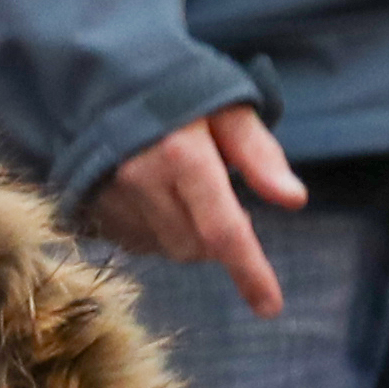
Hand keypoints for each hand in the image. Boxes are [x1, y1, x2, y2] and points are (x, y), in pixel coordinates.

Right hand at [88, 106, 308, 317]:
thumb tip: (295, 200)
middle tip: (223, 199)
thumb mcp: (232, 109)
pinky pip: (139, 245)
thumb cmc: (182, 91)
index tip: (270, 306)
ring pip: (168, 250)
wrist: (105, 81)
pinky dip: (161, 233)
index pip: (223, 229)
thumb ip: (262, 157)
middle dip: (221, 238)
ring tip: (188, 191)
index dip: (249, 271)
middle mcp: (142, 183)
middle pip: (196, 247)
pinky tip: (161, 199)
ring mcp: (112, 200)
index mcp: (183, 156)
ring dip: (191, 236)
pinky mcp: (93, 210)